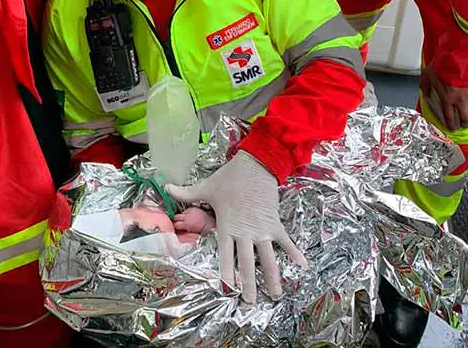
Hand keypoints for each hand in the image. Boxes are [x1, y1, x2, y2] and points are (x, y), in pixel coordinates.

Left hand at [165, 150, 307, 302]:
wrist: (255, 165)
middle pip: (247, 263)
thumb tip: (165, 188)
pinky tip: (302, 265)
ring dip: (272, 276)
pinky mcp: (275, 223)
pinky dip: (294, 252)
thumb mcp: (206, 186)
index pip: (226, 254)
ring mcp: (262, 229)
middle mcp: (245, 232)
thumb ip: (186, 193)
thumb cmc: (229, 178)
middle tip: (251, 302)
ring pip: (268, 258)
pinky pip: (286, 241)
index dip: (227, 272)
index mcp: (227, 226)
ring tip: (276, 294)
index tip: (229, 289)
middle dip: (249, 284)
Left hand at [420, 63, 467, 130]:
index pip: (449, 117)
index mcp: (446, 99)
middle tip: (463, 124)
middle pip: (465, 117)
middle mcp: (460, 99)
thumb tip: (426, 93)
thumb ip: (426, 87)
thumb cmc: (443, 65)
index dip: (451, 125)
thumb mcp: (427, 76)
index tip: (452, 128)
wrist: (460, 56)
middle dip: (464, 123)